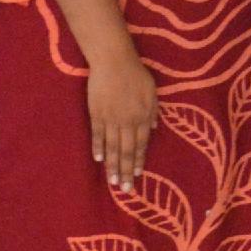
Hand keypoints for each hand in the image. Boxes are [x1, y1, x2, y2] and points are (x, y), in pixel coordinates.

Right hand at [85, 50, 159, 193]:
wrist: (114, 61)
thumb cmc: (136, 75)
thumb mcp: (153, 92)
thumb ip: (153, 112)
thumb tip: (154, 130)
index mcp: (143, 116)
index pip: (141, 144)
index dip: (138, 160)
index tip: (136, 174)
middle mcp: (127, 121)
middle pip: (126, 150)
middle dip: (125, 171)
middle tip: (125, 188)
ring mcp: (110, 119)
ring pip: (111, 147)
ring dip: (112, 165)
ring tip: (112, 181)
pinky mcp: (96, 114)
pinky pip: (97, 135)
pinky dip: (98, 148)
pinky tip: (98, 160)